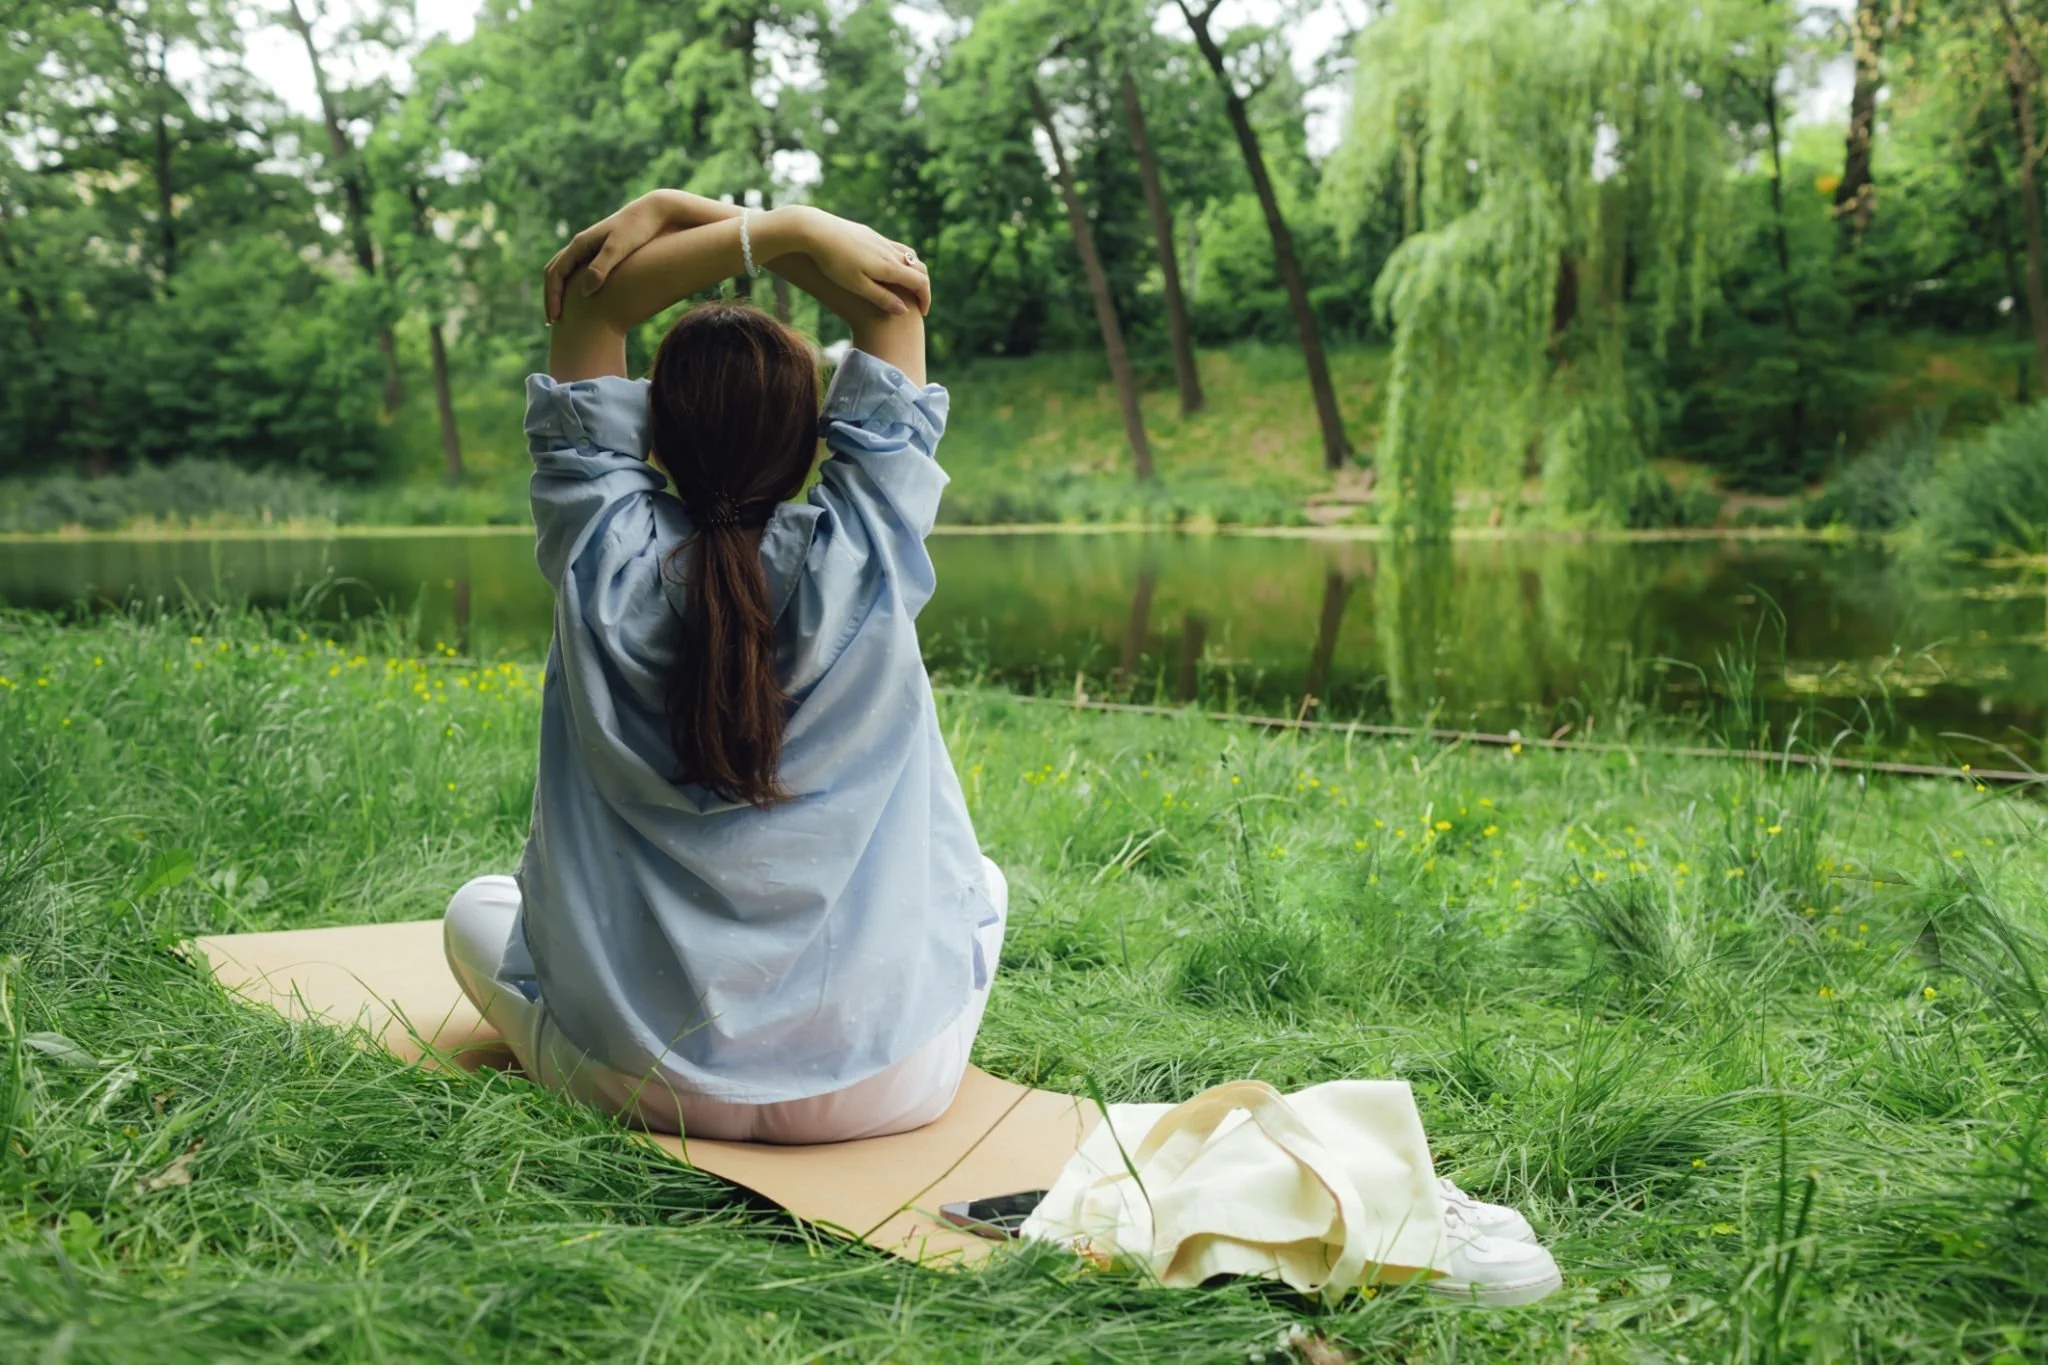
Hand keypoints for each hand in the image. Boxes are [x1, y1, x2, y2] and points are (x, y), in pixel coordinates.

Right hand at [543, 192, 676, 323]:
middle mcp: (581, 245)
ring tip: (562, 315)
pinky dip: (572, 287)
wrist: (655, 212)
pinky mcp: (600, 252)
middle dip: (550, 297)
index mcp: (580, 244)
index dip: (553, 297)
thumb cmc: (639, 230)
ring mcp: (590, 248)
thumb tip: (585, 291)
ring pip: (564, 271)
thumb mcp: (620, 248)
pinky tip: (582, 301)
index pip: (555, 273)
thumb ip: (602, 267)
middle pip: (554, 273)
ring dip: (559, 293)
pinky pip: (578, 271)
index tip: (555, 319)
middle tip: (551, 322)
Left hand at [798, 209, 930, 316]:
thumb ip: (881, 298)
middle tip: (918, 302)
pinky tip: (888, 267)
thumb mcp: (857, 286)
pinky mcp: (870, 234)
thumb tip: (904, 311)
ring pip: (907, 255)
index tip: (922, 313)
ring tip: (907, 286)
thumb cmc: (833, 262)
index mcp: (889, 266)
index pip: (919, 282)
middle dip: (922, 286)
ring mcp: (880, 240)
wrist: (815, 230)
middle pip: (918, 267)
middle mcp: (889, 251)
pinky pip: (894, 247)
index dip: (925, 298)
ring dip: (913, 271)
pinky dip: (901, 260)